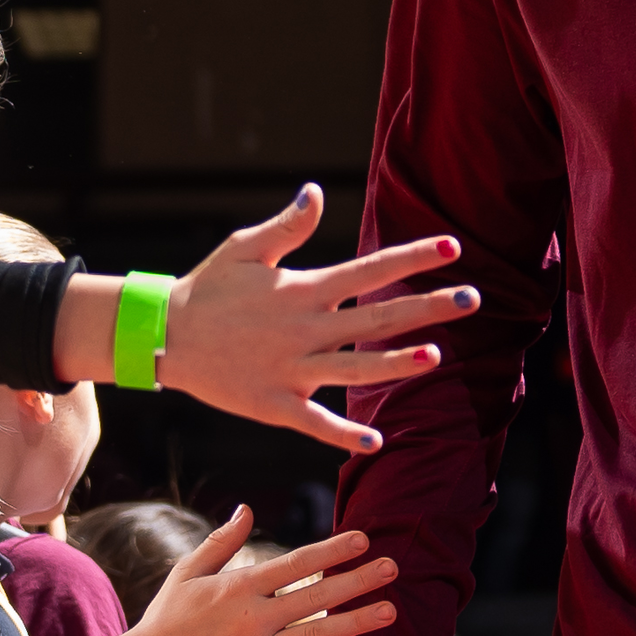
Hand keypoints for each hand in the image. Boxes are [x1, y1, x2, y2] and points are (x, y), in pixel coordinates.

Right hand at [77, 509, 397, 635]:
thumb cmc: (165, 619)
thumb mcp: (188, 572)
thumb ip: (222, 542)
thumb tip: (247, 509)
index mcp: (241, 587)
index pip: (296, 563)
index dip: (332, 550)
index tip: (363, 539)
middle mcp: (254, 618)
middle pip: (317, 595)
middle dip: (358, 580)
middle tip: (394, 567)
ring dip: (356, 624)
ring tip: (391, 612)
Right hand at [156, 185, 470, 455]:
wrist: (164, 336)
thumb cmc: (209, 288)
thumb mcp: (245, 248)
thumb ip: (288, 226)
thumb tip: (316, 192)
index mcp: (302, 288)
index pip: (369, 269)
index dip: (412, 257)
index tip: (452, 245)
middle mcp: (304, 328)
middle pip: (376, 317)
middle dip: (426, 307)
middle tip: (472, 298)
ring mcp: (291, 368)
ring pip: (354, 368)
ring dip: (396, 364)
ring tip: (437, 357)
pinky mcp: (275, 403)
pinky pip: (315, 422)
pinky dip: (343, 434)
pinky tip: (376, 442)